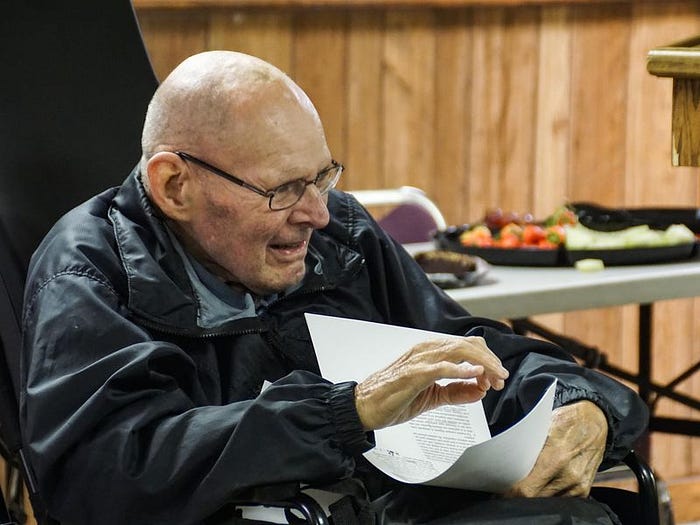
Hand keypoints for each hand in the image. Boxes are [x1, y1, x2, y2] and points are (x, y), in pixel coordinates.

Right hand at [354, 336, 508, 430]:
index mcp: (430, 352)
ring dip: (481, 364)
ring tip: (494, 378)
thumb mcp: (432, 396)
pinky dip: (459, 369)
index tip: (496, 379)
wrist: (363, 407)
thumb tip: (480, 390)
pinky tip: (473, 374)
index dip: (487, 360)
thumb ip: (456, 392)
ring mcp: (419, 360)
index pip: (467, 346)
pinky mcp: (412, 374)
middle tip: (501, 380)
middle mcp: (426, 350)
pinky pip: (440, 367)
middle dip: (490, 361)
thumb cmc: (393, 398)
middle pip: (468, 345)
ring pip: (458, 351)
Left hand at [505, 400, 607, 497]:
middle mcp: (569, 475)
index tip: (499, 490)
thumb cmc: (567, 421)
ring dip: (533, 496)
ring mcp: (578, 486)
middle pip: (535, 498)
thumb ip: (527, 449)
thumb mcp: (543, 427)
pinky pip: (560, 500)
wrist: (596, 422)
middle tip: (506, 489)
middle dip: (518, 495)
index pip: (526, 488)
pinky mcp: (584, 490)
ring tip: (523, 485)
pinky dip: (548, 495)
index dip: (510, 493)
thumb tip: (504, 463)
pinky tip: (541, 485)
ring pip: (547, 501)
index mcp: (555, 457)